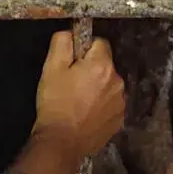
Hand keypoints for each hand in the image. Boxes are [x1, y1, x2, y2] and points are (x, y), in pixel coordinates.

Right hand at [32, 30, 124, 156]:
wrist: (62, 141)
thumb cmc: (55, 103)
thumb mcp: (51, 67)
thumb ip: (62, 42)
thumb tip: (70, 32)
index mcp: (102, 65)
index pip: (99, 42)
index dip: (84, 49)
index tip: (72, 62)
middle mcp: (118, 81)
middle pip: (105, 64)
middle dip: (91, 69)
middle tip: (72, 82)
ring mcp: (120, 102)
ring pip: (108, 84)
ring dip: (97, 87)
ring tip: (78, 100)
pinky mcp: (120, 119)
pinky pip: (111, 102)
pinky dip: (101, 104)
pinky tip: (85, 113)